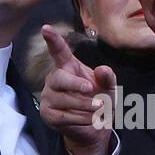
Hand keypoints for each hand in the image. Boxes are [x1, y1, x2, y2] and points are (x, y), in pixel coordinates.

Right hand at [39, 26, 117, 154]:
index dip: (53, 40)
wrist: (95, 127)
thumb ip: (108, 77)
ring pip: (64, 100)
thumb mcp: (110, 88)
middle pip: (59, 78)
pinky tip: (92, 118)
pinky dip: (82, 117)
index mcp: (69, 67)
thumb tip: (102, 69)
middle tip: (91, 89)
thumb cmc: (101, 100)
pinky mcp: (48, 114)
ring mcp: (49, 97)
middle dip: (75, 84)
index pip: (59, 52)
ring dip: (85, 105)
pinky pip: (64, 116)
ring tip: (100, 108)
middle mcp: (55, 79)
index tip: (45, 28)